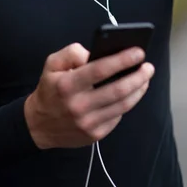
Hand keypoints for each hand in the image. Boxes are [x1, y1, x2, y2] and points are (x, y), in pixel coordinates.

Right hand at [24, 42, 154, 148]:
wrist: (38, 125)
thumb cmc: (50, 88)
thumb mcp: (52, 64)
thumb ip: (72, 53)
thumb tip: (95, 53)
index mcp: (67, 85)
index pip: (100, 70)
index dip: (122, 60)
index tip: (138, 52)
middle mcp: (78, 106)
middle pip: (117, 90)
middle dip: (138, 76)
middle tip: (148, 66)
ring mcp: (88, 123)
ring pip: (123, 105)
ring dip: (138, 90)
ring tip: (145, 78)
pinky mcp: (95, 135)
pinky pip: (117, 116)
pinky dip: (128, 103)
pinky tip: (133, 93)